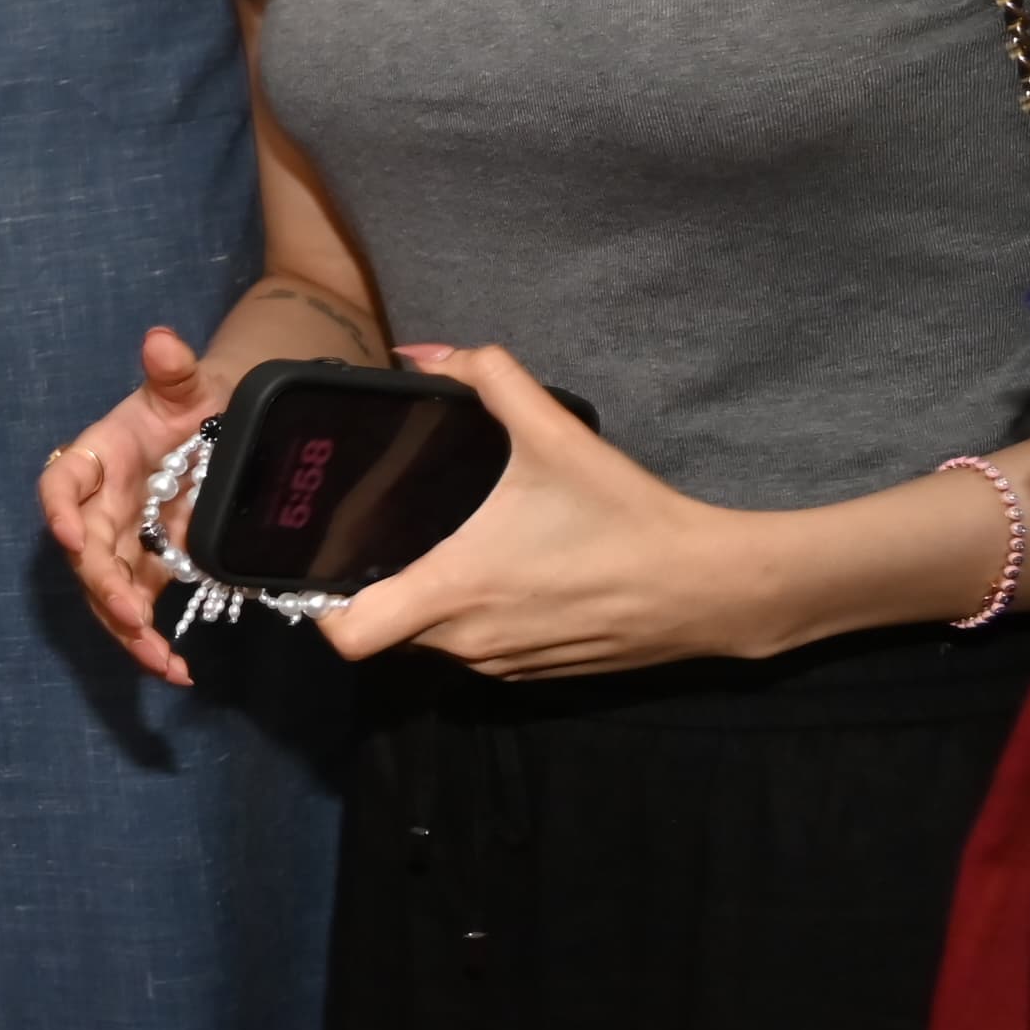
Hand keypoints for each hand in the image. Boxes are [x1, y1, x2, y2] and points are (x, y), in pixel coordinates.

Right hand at [41, 324, 223, 687]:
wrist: (218, 429)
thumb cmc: (192, 402)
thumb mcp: (187, 384)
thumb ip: (174, 368)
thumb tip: (161, 341)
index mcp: (98, 458)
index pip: (62, 484)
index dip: (60, 511)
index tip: (70, 536)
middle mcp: (100, 506)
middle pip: (85, 553)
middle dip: (103, 587)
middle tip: (131, 616)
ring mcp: (123, 542)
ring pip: (108, 592)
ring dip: (126, 630)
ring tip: (159, 661)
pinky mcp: (149, 570)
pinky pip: (139, 610)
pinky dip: (151, 643)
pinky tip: (176, 671)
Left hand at [319, 343, 768, 675]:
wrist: (710, 587)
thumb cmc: (623, 515)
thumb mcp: (556, 432)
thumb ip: (488, 378)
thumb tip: (422, 354)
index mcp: (453, 589)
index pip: (347, 632)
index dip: (319, 602)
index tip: (325, 557)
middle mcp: (466, 642)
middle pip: (384, 631)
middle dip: (374, 588)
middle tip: (383, 534)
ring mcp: (501, 666)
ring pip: (430, 645)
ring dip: (424, 605)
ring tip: (440, 546)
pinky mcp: (535, 675)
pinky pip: (475, 654)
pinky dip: (470, 622)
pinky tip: (499, 574)